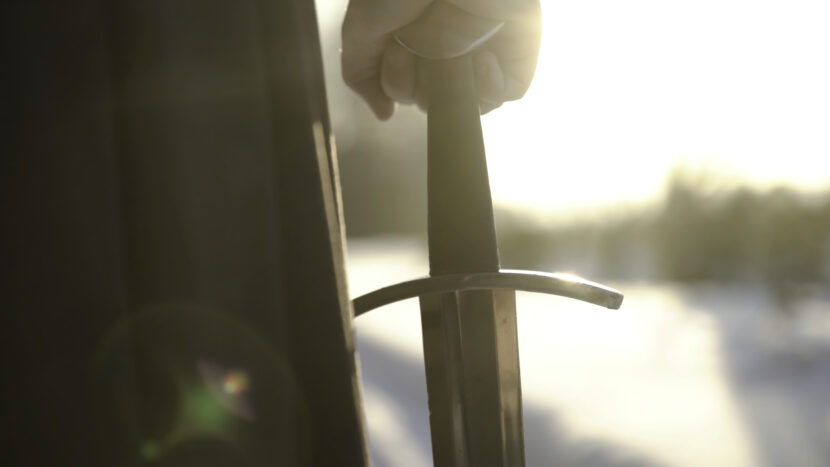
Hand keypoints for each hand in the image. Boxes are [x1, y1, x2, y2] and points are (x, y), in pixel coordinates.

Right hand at [341, 0, 541, 119]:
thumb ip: (361, 73)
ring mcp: (485, 45)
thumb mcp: (362, 28)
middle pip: (435, 98)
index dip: (397, 80)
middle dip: (422, 84)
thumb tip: (384, 114)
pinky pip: (507, 93)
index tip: (395, 47)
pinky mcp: (518, 48)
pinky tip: (482, 59)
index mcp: (415, 36)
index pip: (406, 87)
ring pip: (470, 100)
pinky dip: (490, 87)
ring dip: (454, 88)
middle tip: (420, 46)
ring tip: (450, 53)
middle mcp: (449, 42)